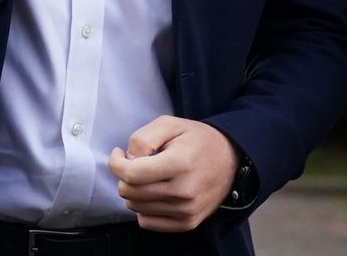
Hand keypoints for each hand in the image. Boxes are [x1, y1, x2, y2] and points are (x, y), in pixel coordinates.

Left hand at [109, 115, 237, 231]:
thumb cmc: (195, 139)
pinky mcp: (188, 223)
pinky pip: (146, 222)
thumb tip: (128, 161)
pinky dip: (143, 207)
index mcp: (180, 164)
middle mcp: (185, 192)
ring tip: (149, 176)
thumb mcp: (168, 124)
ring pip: (134, 206)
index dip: (116, 163)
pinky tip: (153, 192)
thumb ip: (141, 139)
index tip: (119, 153)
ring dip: (134, 190)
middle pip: (129, 192)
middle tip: (136, 163)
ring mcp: (187, 211)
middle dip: (123, 175)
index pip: (131, 174)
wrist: (230, 159)